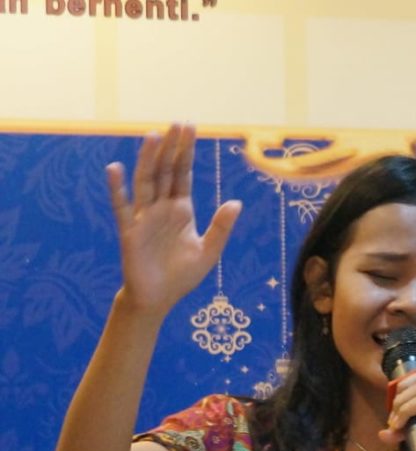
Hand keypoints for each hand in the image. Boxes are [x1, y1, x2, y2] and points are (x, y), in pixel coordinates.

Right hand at [108, 123, 241, 317]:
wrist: (159, 298)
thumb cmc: (183, 275)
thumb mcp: (209, 251)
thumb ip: (221, 227)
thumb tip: (237, 202)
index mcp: (181, 209)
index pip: (183, 174)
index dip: (186, 152)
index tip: (189, 128)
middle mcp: (161, 208)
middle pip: (166, 171)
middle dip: (172, 148)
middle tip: (177, 123)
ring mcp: (144, 217)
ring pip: (146, 182)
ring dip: (148, 159)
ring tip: (153, 136)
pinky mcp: (129, 232)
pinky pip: (121, 207)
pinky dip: (117, 188)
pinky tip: (114, 168)